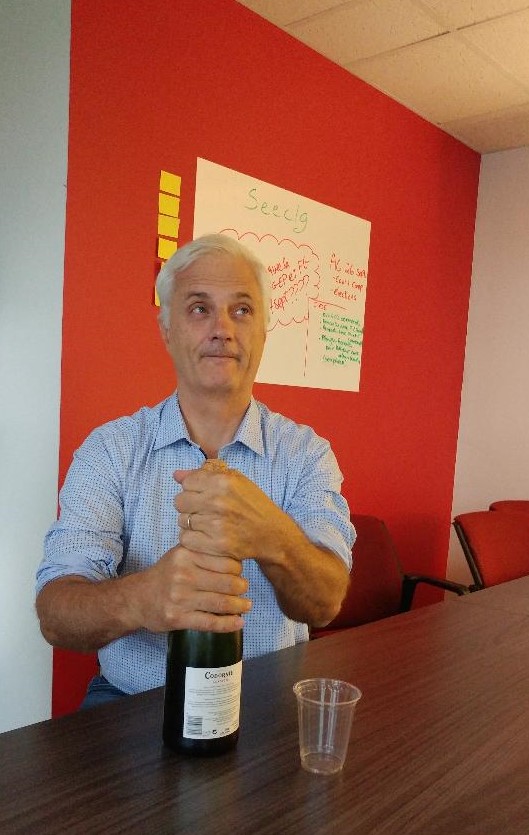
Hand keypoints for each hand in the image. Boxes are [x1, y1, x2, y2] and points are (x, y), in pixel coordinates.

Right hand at [131, 544, 251, 632]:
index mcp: (187, 554)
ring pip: (221, 603)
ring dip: (240, 606)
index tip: (240, 574)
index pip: (225, 561)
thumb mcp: (181, 555)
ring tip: (246, 606)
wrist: (137, 598)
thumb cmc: (166, 574)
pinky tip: (239, 623)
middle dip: (242, 588)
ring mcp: (180, 598)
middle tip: (245, 590)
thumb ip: (204, 554)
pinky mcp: (178, 618)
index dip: (238, 569)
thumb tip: (238, 561)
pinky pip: (210, 622)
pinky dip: (228, 624)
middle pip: (227, 583)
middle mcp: (183, 574)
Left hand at [174, 466, 283, 560]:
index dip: (193, 489)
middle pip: (180, 501)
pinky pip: (186, 539)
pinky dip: (192, 539)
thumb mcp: (235, 481)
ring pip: (182, 521)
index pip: (187, 482)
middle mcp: (218, 501)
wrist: (271, 534)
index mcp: (223, 482)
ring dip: (191, 523)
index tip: (203, 496)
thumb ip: (204, 474)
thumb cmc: (252, 504)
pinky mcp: (216, 545)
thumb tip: (176, 475)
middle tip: (203, 511)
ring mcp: (217, 524)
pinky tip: (205, 536)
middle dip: (189, 506)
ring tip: (207, 524)